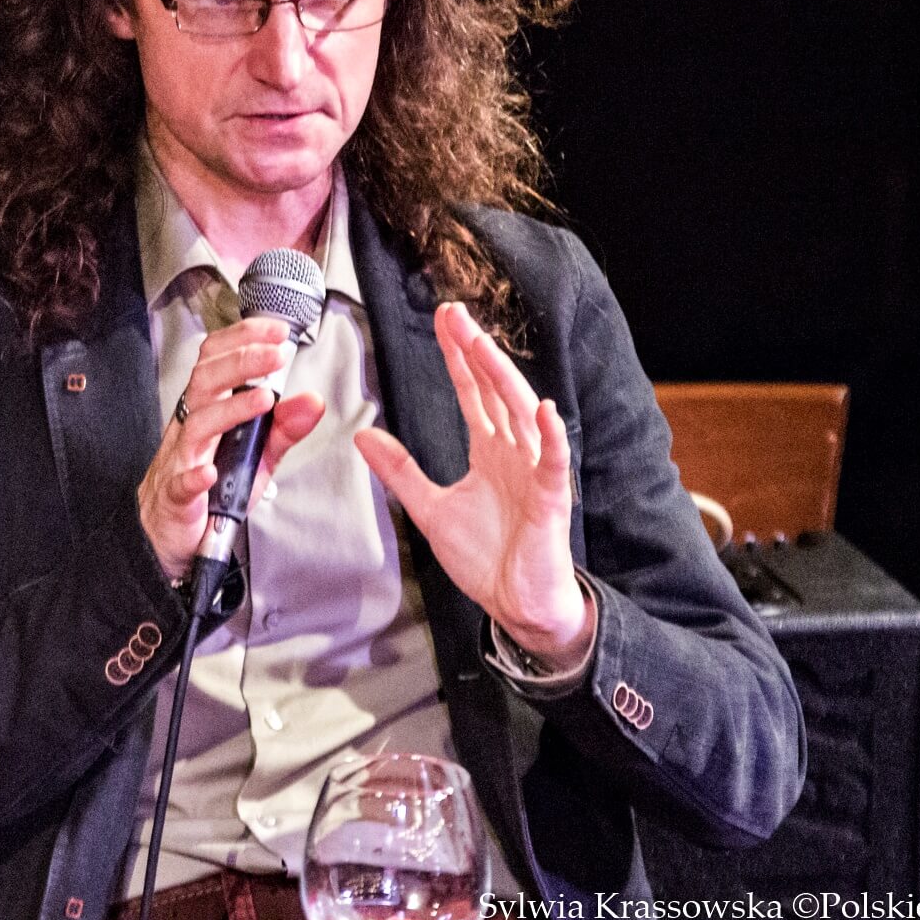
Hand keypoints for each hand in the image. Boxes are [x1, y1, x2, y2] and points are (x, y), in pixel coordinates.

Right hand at [138, 317, 325, 580]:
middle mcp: (190, 428)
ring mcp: (180, 461)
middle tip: (276, 354)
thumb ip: (283, 429)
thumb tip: (312, 399)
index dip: (243, 338)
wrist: (170, 537)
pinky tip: (211, 471)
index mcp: (207, 410)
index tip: (276, 331)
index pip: (216, 359)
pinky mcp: (176, 498)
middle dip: (241, 361)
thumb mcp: (254, 456)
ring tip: (264, 400)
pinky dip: (195, 476)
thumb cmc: (209, 490)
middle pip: (205, 381)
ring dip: (231, 409)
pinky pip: (181, 484)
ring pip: (197, 424)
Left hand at [354, 302, 591, 664]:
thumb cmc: (487, 557)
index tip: (445, 321)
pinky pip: (554, 462)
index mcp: (490, 451)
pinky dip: (551, 437)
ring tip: (484, 345)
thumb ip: (401, 471)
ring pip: (522, 415)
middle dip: (476, 351)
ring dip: (504, 378)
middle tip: (455, 315)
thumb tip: (365, 434)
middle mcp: (515, 452)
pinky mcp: (551, 500)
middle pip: (496, 390)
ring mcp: (535, 472)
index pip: (473, 393)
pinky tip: (544, 410)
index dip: (458, 357)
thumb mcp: (430, 508)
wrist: (517, 604)